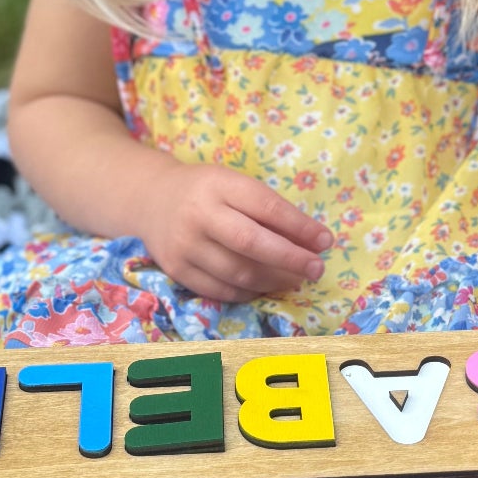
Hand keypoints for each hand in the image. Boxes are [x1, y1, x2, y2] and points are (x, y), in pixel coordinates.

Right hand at [139, 161, 333, 301]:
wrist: (151, 199)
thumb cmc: (206, 191)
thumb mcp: (234, 185)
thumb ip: (267, 210)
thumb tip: (311, 242)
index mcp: (218, 185)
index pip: (266, 208)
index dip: (300, 227)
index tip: (325, 241)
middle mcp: (198, 215)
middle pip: (251, 244)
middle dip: (291, 259)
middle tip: (316, 269)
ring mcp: (185, 245)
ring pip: (238, 272)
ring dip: (274, 280)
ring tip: (295, 279)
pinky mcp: (176, 270)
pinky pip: (221, 290)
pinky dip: (250, 292)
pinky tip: (266, 286)